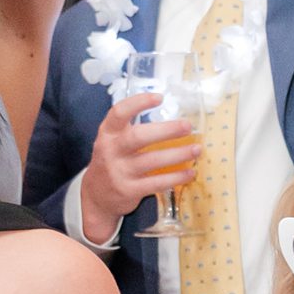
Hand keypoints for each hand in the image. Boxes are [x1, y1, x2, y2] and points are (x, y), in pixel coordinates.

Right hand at [78, 87, 200, 235]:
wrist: (96, 196)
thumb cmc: (113, 161)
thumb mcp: (113, 141)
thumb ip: (132, 129)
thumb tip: (171, 119)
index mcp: (108, 133)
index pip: (119, 113)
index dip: (138, 103)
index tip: (159, 97)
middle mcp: (111, 150)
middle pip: (139, 137)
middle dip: (166, 130)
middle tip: (187, 126)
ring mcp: (119, 171)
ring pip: (152, 161)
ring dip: (178, 154)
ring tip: (196, 150)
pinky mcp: (128, 190)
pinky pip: (156, 183)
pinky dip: (176, 177)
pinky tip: (190, 172)